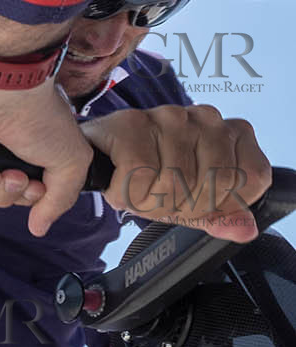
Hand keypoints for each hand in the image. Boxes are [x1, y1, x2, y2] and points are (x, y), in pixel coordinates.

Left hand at [0, 76, 92, 236]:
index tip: (35, 188)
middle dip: (3, 195)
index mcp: (16, 147)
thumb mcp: (70, 161)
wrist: (4, 88)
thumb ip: (59, 199)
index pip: (13, 190)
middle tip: (13, 177)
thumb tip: (39, 227)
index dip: (23, 197)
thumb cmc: (39, 115)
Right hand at [86, 105, 270, 239]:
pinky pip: (140, 175)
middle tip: (157, 200)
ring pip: (176, 182)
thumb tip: (245, 230)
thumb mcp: (190, 203)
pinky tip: (120, 184)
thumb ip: (220, 216)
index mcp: (231, 134)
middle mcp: (207, 119)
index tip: (196, 204)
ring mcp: (172, 117)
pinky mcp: (134, 123)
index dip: (222, 203)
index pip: (252, 178)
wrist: (96, 154)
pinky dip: (126, 191)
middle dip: (181, 206)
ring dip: (148, 202)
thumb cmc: (147, 173)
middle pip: (214, 184)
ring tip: (137, 191)